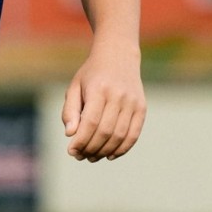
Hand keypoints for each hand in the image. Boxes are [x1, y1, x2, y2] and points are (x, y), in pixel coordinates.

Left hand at [62, 42, 145, 161]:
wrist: (118, 55)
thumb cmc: (92, 74)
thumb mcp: (75, 86)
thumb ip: (70, 110)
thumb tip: (69, 134)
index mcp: (99, 88)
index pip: (90, 122)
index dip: (80, 140)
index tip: (71, 151)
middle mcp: (118, 95)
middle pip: (105, 131)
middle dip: (91, 148)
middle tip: (81, 156)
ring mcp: (132, 102)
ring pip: (119, 136)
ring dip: (105, 151)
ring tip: (92, 156)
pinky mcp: (142, 108)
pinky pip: (133, 135)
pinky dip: (122, 149)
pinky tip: (110, 155)